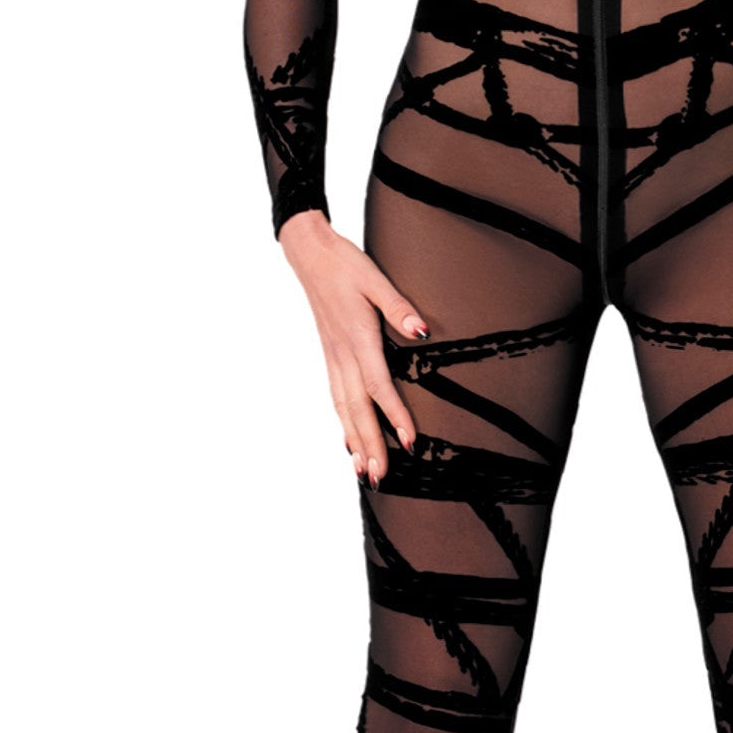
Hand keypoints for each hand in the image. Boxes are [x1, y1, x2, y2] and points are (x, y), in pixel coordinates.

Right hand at [277, 210, 429, 486]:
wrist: (310, 254)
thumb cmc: (345, 264)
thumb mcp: (375, 279)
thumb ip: (399, 307)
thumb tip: (423, 331)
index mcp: (357, 338)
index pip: (378, 386)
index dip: (393, 415)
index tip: (407, 442)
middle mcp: (342, 355)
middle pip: (357, 409)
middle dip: (369, 445)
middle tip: (379, 477)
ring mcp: (333, 358)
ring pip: (343, 408)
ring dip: (354, 442)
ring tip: (363, 473)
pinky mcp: (330, 356)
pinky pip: (336, 397)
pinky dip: (343, 423)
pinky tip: (348, 441)